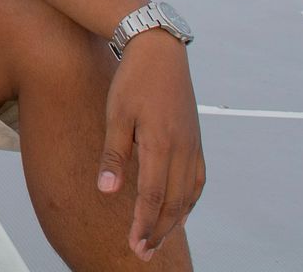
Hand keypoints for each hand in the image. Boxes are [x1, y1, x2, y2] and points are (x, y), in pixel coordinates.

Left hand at [97, 32, 203, 260]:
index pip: (152, 196)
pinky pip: (196, 181)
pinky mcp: (196, 141)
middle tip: (143, 254)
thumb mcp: (115, 115)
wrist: (160, 51)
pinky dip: (188, 202)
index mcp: (160, 144)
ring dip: (173, 221)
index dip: (143, 225)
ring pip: (187, 196)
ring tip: (158, 241)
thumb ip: (113, 155)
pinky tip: (178, 212)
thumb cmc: (132, 81)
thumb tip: (106, 192)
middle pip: (173, 203)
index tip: (134, 247)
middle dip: (158, 231)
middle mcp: (182, 149)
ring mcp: (193, 146)